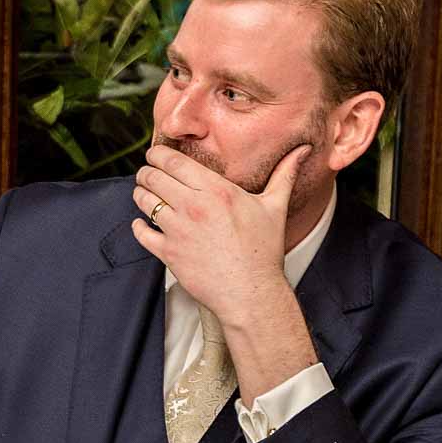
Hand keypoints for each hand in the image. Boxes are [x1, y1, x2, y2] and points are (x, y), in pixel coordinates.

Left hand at [132, 144, 318, 402]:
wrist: (251, 292)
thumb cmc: (264, 250)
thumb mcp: (274, 207)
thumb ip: (283, 174)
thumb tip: (303, 150)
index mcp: (216, 190)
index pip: (174, 161)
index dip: (157, 155)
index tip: (154, 155)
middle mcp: (193, 206)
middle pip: (153, 178)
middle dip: (145, 172)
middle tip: (146, 173)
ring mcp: (178, 230)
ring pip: (143, 202)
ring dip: (140, 195)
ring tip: (143, 193)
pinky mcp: (168, 253)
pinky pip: (140, 233)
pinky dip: (137, 226)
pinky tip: (142, 223)